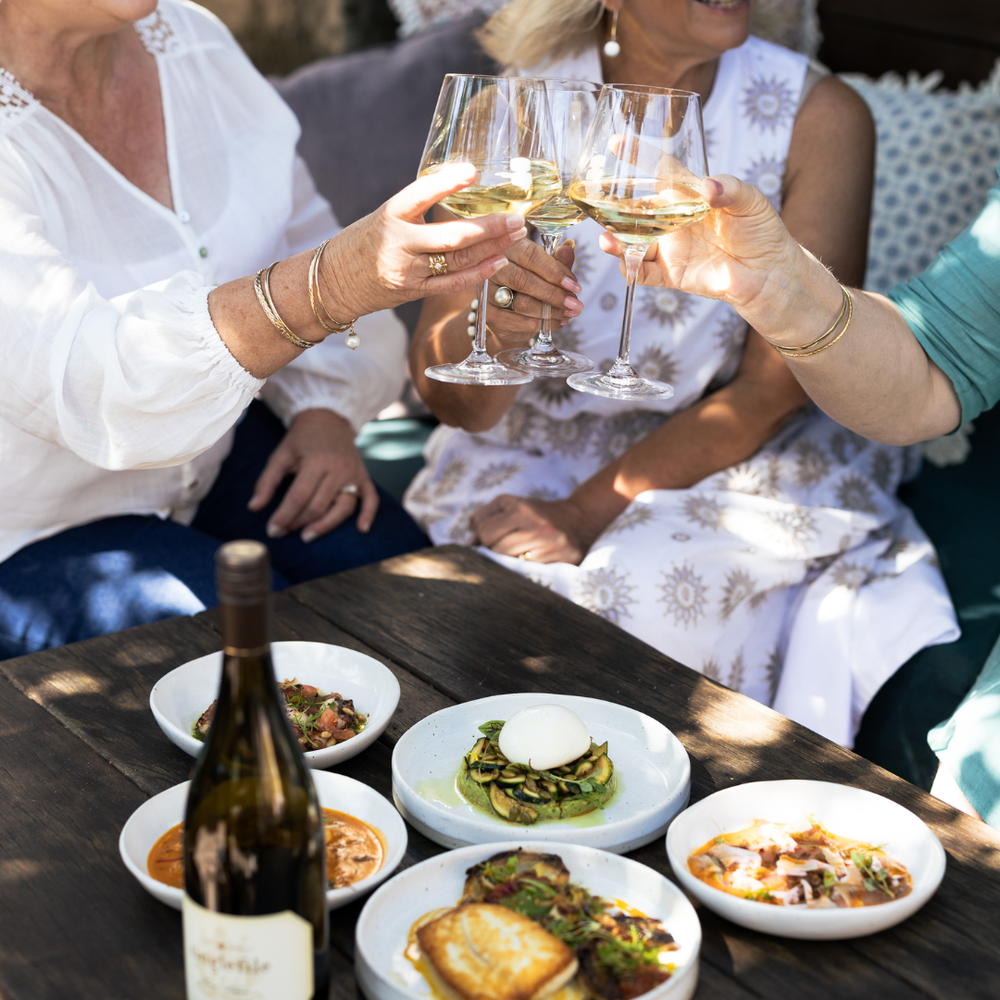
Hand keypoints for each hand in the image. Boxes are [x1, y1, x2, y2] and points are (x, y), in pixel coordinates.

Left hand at [248, 409, 377, 542]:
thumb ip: (267, 481)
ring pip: (343, 508)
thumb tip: (254, 507)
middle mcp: (337, 469)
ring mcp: (353, 474)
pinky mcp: (364, 476)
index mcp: (315, 461)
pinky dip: (368, 515)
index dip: (284, 516)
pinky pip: (371, 498)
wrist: (328, 418)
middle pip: (319, 505)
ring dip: (326, 526)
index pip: (299, 497)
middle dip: (298, 522)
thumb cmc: (302, 439)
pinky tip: (362, 530)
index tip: (272, 529)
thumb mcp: (281, 454)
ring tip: (308, 536)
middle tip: (284, 531)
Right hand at [320, 164, 530, 322]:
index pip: (421, 194)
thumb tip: (464, 194)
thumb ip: (419, 211)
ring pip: (458, 260)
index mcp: (390, 214)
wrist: (332, 281)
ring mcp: (407, 271)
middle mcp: (399, 243)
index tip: (472, 171)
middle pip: (452, 236)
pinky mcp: (413, 291)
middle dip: (489, 228)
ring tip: (517, 235)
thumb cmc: (364, 242)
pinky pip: (452, 284)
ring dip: (492, 248)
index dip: (447, 183)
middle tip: (517, 218)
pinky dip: (478, 273)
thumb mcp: (386, 217)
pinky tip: (499, 262)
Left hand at [470, 494, 603, 564]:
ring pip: (511, 566)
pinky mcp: (563, 564)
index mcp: (523, 510)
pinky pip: (531, 576)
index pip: (485, 534)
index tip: (494, 535)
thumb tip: (468, 542)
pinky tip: (532, 562)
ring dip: (510, 562)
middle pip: (497, 551)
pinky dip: (526, 571)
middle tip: (508, 544)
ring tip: (519, 553)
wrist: (579, 520)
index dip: (484, 536)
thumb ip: (482, 518)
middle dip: (497, 550)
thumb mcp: (508, 504)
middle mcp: (538, 529)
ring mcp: (552, 549)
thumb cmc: (535, 512)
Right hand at [480, 239, 582, 343]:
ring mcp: (488, 291)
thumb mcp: (544, 267)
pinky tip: (556, 323)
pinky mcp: (488, 314)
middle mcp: (491, 267)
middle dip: (554, 294)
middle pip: (523, 280)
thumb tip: (569, 249)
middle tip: (575, 304)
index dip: (554, 271)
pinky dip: (541, 324)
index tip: (575, 286)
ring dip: (550, 311)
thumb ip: (556, 260)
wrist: (506, 309)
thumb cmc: (527, 282)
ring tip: (568, 314)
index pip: (529, 255)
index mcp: (507, 247)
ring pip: (522, 303)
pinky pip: (518, 321)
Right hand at [597, 174, 799, 311]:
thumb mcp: (751, 199)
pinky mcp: (672, 274)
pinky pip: (643, 272)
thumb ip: (731, 188)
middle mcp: (673, 220)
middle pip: (636, 209)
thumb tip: (708, 188)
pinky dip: (629, 268)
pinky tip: (623, 261)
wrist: (770, 273)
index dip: (639, 156)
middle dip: (613, 205)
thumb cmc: (761, 230)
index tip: (617, 143)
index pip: (659, 171)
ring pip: (633, 241)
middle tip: (596, 200)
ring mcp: (670, 247)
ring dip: (616, 239)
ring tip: (607, 239)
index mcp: (688, 195)